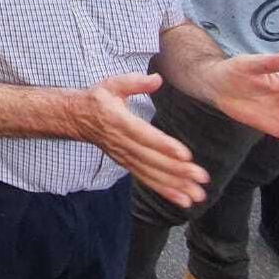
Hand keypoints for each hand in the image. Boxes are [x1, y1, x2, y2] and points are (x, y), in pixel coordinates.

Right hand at [74, 72, 209, 208]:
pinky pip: (146, 180)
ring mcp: (124, 156)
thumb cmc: (99, 99)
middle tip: (201, 177)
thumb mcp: (112, 84)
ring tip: (196, 194)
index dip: (164, 146)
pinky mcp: (126, 164)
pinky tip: (182, 200)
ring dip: (175, 185)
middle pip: (151, 159)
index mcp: (119, 121)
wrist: (77, 118)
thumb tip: (157, 79)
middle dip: (177, 170)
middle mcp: (121, 142)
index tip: (185, 155)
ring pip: (151, 173)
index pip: (144, 135)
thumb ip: (134, 82)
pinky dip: (164, 191)